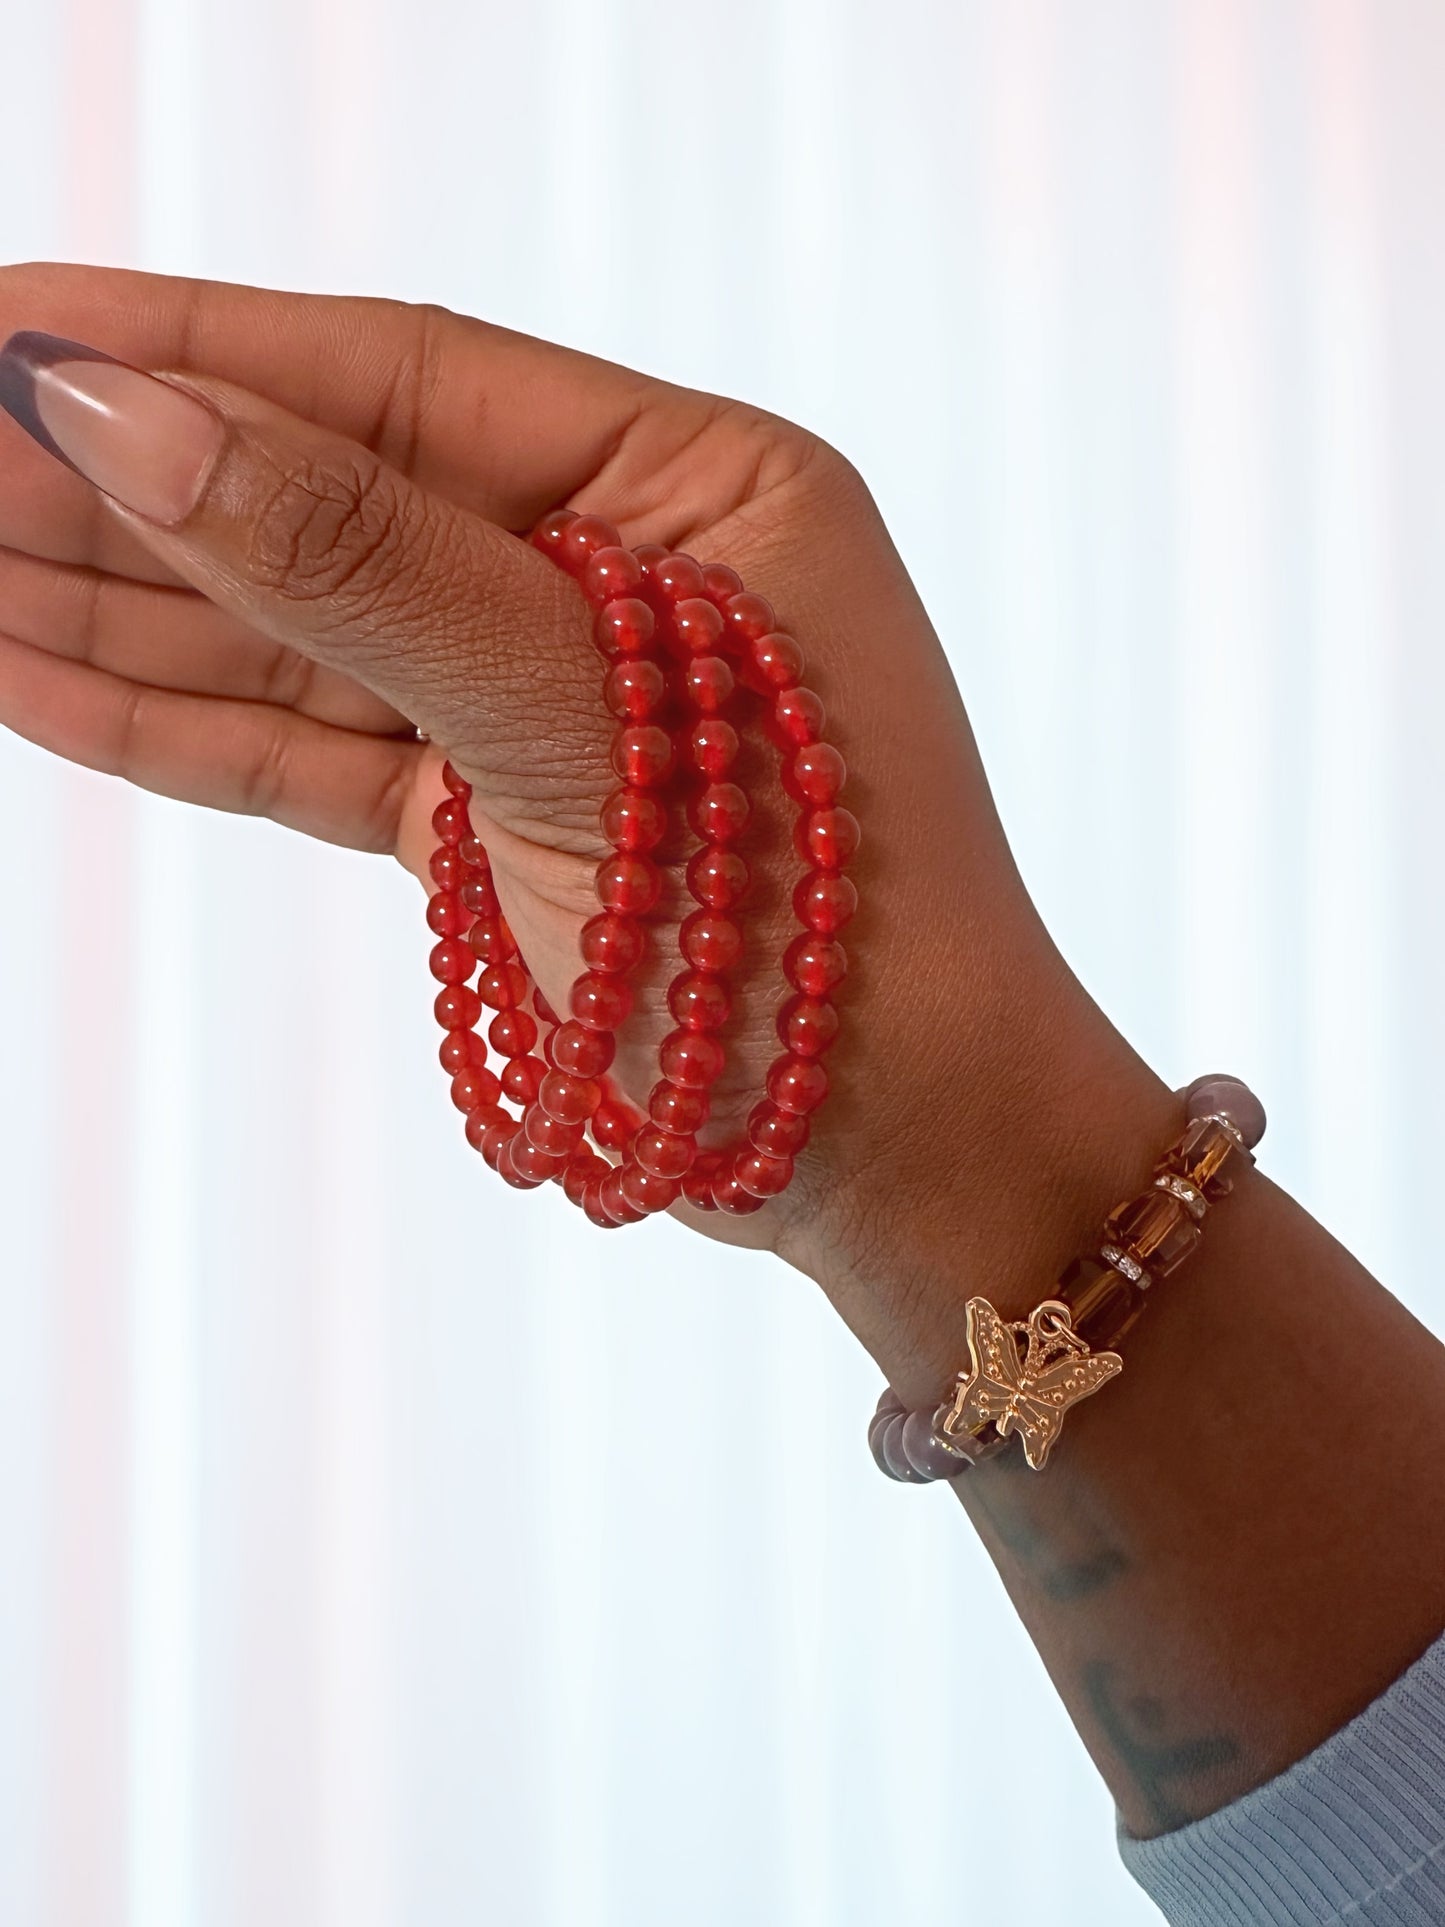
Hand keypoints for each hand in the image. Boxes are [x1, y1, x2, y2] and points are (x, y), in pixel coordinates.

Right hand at [0, 263, 1166, 1388]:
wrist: (901, 1156)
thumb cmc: (817, 927)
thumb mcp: (581, 719)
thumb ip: (362, 567)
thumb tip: (132, 421)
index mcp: (701, 484)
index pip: (405, 377)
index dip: (198, 350)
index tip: (14, 331)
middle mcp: (620, 570)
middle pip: (330, 497)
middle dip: (126, 476)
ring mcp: (545, 700)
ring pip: (297, 632)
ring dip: (116, 600)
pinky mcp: (491, 819)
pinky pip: (311, 750)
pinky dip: (175, 721)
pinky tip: (27, 667)